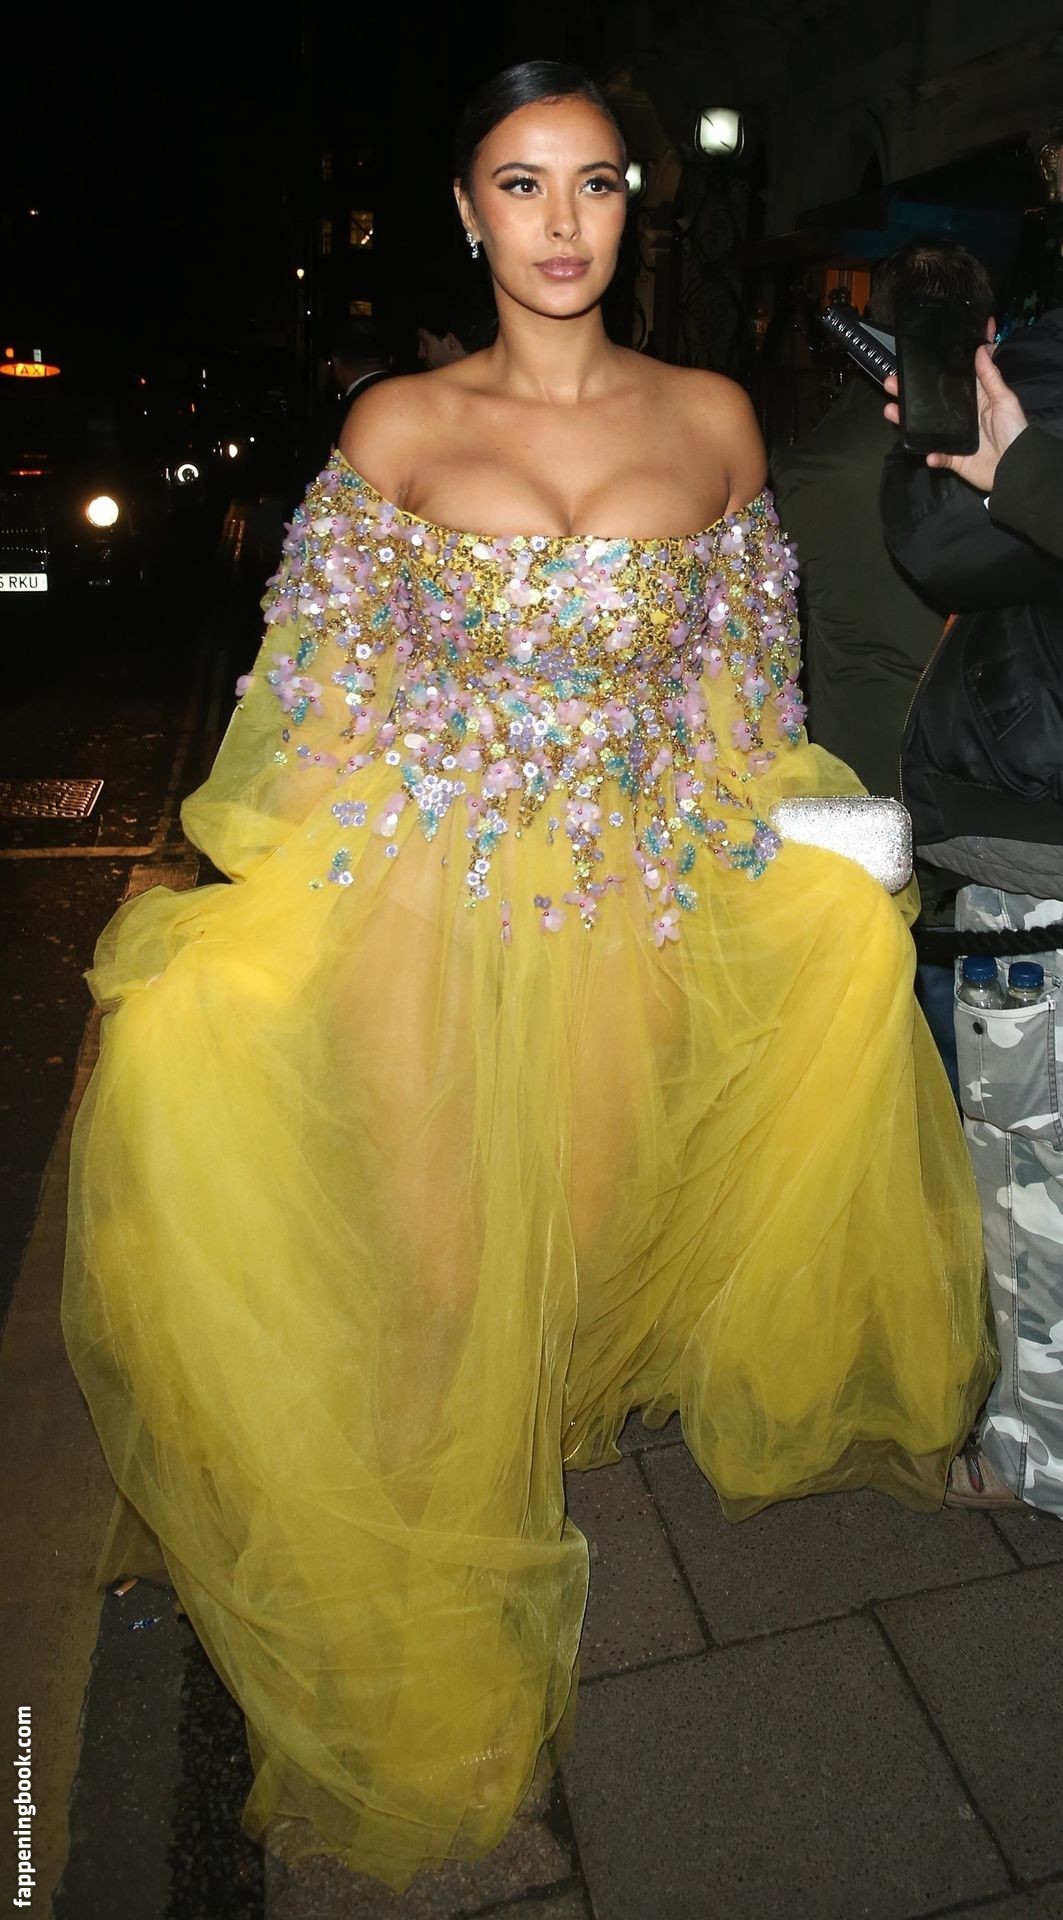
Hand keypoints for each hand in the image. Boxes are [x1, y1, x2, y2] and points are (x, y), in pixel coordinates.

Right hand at [882, 345, 1028, 491]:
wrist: (1015, 465)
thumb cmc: (1013, 429)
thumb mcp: (1004, 398)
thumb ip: (990, 376)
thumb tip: (980, 349)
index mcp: (972, 401)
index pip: (946, 385)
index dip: (929, 376)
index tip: (911, 366)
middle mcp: (959, 418)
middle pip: (929, 406)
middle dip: (908, 395)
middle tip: (891, 383)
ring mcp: (953, 439)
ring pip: (925, 429)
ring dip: (907, 422)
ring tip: (890, 410)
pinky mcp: (953, 459)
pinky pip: (938, 456)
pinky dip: (932, 456)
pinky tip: (928, 452)